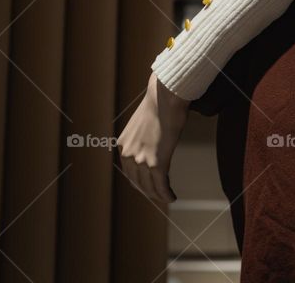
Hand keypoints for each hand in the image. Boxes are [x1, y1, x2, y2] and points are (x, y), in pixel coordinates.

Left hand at [117, 72, 189, 201]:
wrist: (166, 96)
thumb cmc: (160, 104)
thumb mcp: (144, 122)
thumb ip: (144, 135)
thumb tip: (154, 137)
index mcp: (123, 145)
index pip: (129, 172)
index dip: (139, 183)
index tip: (148, 187)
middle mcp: (128, 155)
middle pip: (137, 182)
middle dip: (148, 192)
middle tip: (158, 196)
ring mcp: (141, 160)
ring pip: (149, 186)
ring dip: (158, 195)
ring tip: (167, 198)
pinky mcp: (156, 162)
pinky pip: (161, 184)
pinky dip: (166, 194)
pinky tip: (172, 197)